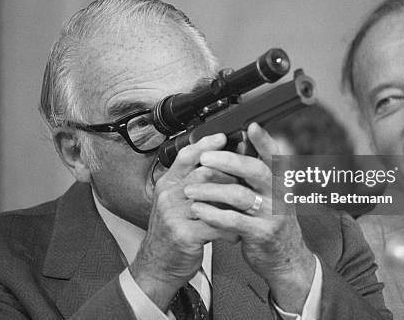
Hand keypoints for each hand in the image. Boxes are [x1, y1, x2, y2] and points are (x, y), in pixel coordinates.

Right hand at [129, 133, 238, 310]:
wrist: (157, 266)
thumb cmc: (172, 232)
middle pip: (204, 173)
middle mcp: (168, 196)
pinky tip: (237, 233)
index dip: (206, 145)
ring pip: (212, 197)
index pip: (186, 156)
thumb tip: (219, 164)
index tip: (224, 137)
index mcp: (168, 184)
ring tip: (246, 205)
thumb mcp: (176, 202)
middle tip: (247, 179)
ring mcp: (174, 214)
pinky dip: (231, 229)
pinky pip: (215, 225)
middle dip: (230, 174)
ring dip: (233, 200)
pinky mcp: (184, 235)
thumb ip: (192, 184)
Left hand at [183, 123, 315, 312]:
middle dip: (228, 161)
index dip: (264, 140)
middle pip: (256, 170)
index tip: (251, 126)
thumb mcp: (268, 193)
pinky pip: (235, 220)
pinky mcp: (261, 233)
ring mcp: (272, 214)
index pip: (274, 155)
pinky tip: (199, 210)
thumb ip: (255, 172)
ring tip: (190, 189)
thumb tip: (241, 143)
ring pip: (240, 195)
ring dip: (211, 190)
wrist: (285, 258)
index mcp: (280, 180)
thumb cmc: (270, 220)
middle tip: (204, 158)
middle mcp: (279, 194)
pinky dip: (214, 214)